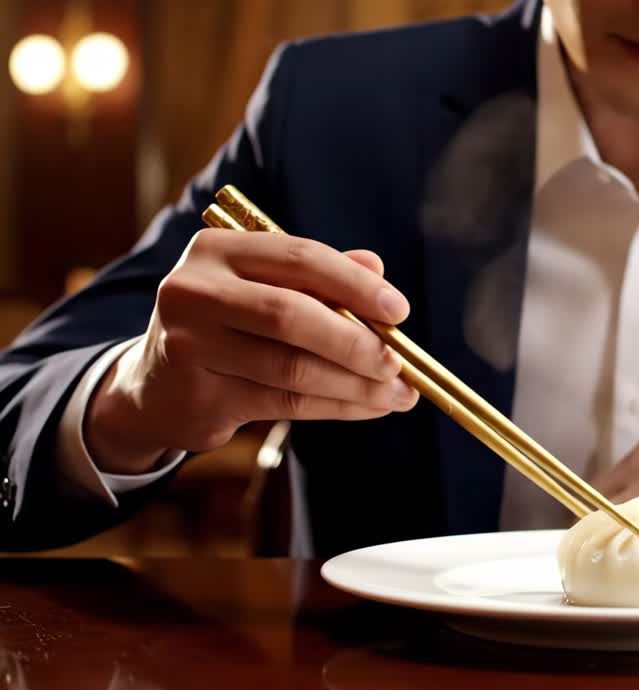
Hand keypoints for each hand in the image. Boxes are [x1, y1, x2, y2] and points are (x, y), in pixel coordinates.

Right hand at [85, 229, 419, 473]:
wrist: (155, 385)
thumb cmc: (230, 324)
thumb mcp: (265, 287)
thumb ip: (318, 275)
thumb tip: (376, 266)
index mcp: (217, 250)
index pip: (299, 258)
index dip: (355, 285)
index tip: (399, 311)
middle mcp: (195, 292)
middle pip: (291, 316)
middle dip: (357, 342)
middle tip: (400, 363)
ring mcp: (191, 346)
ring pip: (292, 368)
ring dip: (357, 384)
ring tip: (398, 394)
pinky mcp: (201, 397)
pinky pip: (286, 404)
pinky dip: (338, 406)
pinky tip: (369, 407)